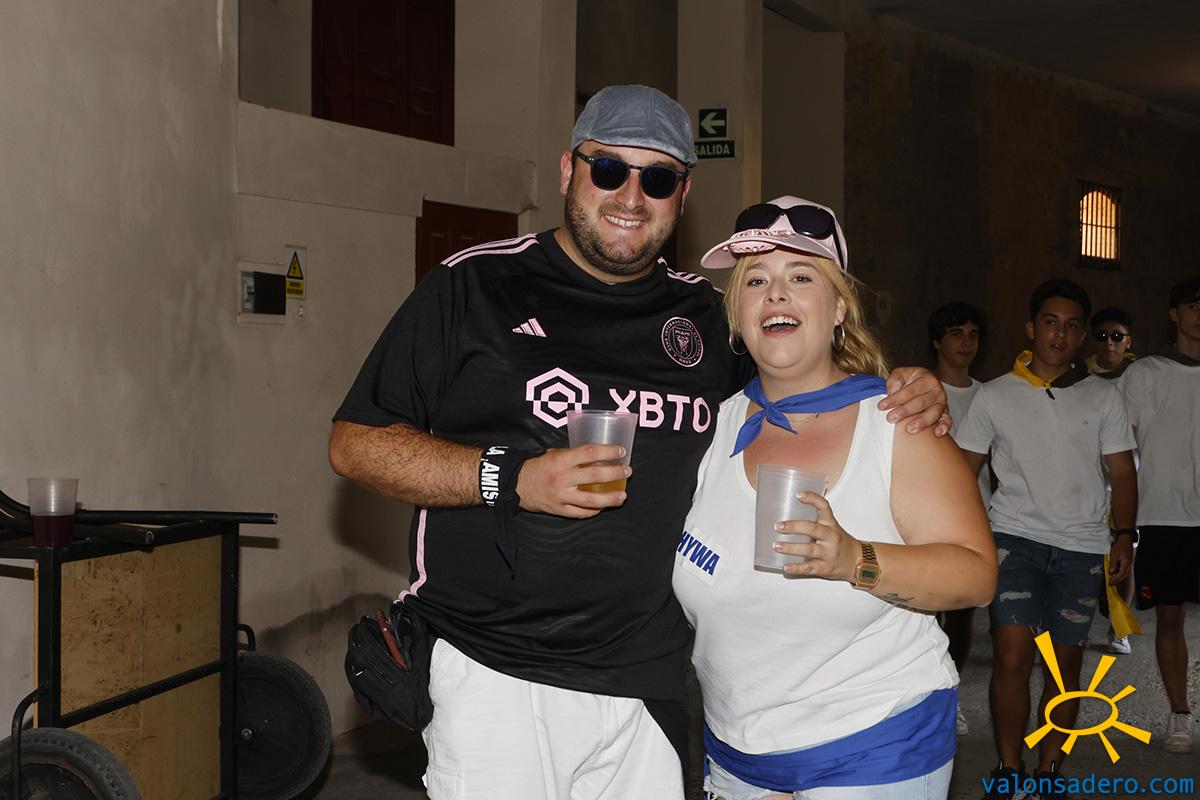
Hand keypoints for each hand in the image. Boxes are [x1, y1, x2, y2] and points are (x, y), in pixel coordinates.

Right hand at [516, 445, 630, 518]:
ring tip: (622, 496)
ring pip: (591, 500)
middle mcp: (562, 478)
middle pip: (595, 476)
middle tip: (627, 471)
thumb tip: (595, 456)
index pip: (589, 453)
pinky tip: (602, 507)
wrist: (514, 484)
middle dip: (615, 474)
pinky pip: (580, 513)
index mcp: (561, 460)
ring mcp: (561, 496)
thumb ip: (572, 456)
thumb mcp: (552, 454)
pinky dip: (593, 510)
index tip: (621, 452)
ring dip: (610, 498)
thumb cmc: (536, 466)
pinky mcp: (558, 509)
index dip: (608, 452)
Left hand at [773, 492, 858, 580]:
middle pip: (812, 529)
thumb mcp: (831, 527)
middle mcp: (831, 537)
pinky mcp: (825, 568)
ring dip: (791, 548)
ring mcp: (828, 553)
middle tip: (778, 526)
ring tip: (776, 546)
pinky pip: (810, 568)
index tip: (799, 495)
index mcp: (831, 524)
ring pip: (809, 550)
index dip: (813, 499)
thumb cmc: (839, 542)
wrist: (858, 561)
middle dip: (794, 527)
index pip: (824, 507)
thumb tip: (786, 513)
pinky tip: (786, 567)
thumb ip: (814, 521)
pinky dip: (797, 568)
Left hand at [879, 366, 950, 435]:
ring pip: (934, 413)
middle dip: (905, 411)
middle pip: (921, 402)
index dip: (895, 399)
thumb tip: (891, 392)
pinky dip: (944, 427)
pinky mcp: (945, 413)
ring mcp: (942, 402)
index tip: (882, 406)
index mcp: (926, 379)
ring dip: (922, 421)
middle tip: (891, 418)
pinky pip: (947, 420)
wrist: (924, 382)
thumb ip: (895, 380)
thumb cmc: (911, 380)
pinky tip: (937, 433)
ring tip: (910, 429)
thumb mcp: (901, 374)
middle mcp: (936, 391)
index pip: (909, 391)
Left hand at [1108, 537, 1133, 584]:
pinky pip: (1124, 570)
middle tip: (1111, 583)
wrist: (1125, 540)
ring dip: (1119, 577)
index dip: (1115, 579)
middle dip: (1117, 580)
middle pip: (1124, 575)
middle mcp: (1129, 564)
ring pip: (1125, 573)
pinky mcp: (1127, 562)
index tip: (1110, 582)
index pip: (1121, 574)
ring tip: (1112, 580)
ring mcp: (1129, 563)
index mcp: (1126, 563)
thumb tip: (1111, 572)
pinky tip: (1115, 574)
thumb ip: (1113, 564)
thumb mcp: (1114, 555)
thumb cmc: (1120, 546)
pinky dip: (1120, 573)